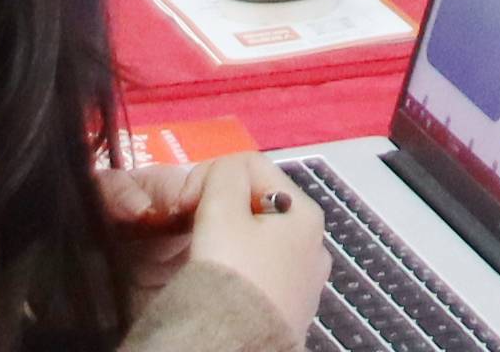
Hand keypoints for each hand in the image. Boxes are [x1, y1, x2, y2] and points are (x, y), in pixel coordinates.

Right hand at [109, 149, 325, 344]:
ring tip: (205, 257)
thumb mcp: (221, 210)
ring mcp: (304, 280)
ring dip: (229, 239)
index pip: (251, 166)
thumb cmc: (231, 275)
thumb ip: (223, 175)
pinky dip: (239, 269)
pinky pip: (260, 273)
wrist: (234, 347)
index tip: (185, 204)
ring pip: (257, 239)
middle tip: (191, 227)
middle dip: (221, 209)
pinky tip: (223, 283)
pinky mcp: (290, 309)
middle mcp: (314, 243)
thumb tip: (223, 173)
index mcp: (304, 212)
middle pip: (256, 203)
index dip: (211, 176)